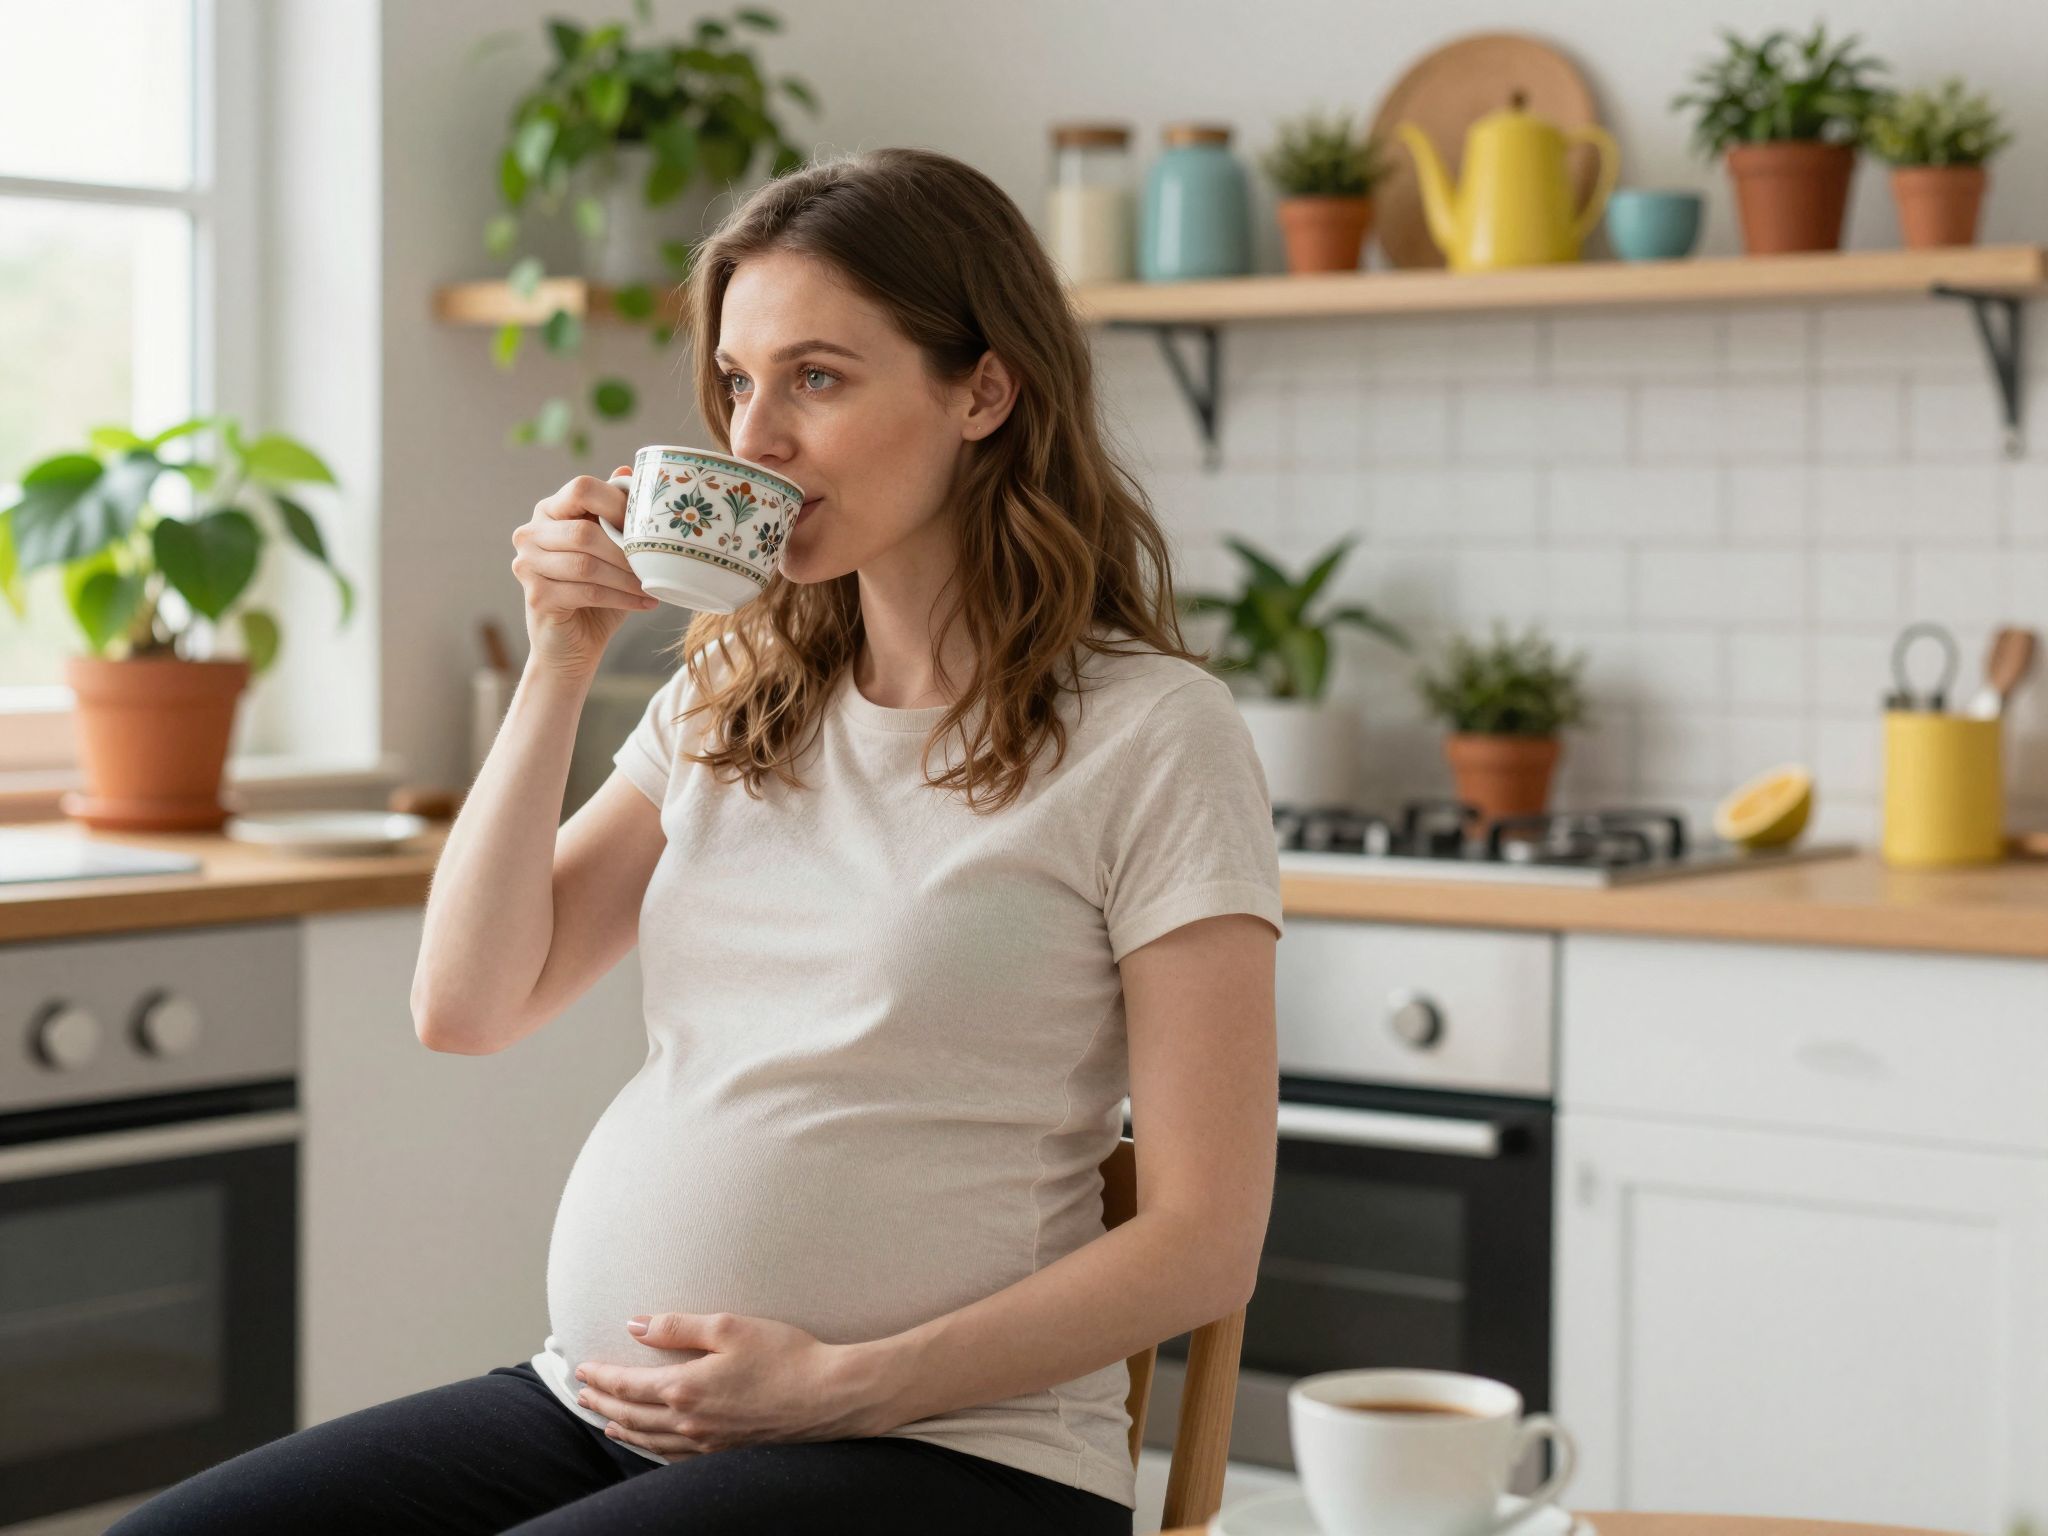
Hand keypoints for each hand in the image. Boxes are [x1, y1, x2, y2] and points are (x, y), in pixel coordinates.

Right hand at [510, 466, 656, 679]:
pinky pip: (585, 592)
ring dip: (626, 578)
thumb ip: (616, 516)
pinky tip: (644, 603)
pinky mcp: (535, 595)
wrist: (574, 645)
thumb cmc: (598, 594)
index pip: (581, 488)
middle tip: (655, 565)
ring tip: (652, 587)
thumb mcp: (613, 552)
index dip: (617, 503)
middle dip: (625, 551)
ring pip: (586, 565)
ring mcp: (527, 565)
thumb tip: (628, 471)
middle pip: (584, 532)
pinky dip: (621, 598)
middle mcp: (531, 533)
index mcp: (551, 511)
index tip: (645, 527)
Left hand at [573, 1312, 885, 1457]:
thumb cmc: (785, 1356)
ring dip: (625, 1428)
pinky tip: (655, 1444)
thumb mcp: (729, 1327)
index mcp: (685, 1388)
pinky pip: (676, 1456)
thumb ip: (678, 1326)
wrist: (828, 1396)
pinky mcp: (728, 1451)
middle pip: (633, 1415)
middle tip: (584, 1395)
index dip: (602, 1377)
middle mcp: (690, 1421)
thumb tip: (635, 1324)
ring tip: (609, 1422)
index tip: (582, 1369)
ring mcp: (708, 1442)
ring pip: (652, 1440)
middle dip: (604, 1403)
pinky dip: (655, 1449)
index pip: (628, 1384)